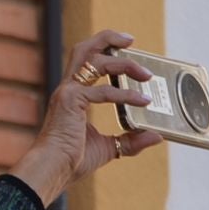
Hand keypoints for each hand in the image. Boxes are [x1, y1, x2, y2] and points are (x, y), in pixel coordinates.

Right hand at [7, 29, 163, 205]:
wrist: (52, 170)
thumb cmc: (72, 161)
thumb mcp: (108, 148)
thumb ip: (130, 140)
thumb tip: (156, 136)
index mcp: (73, 95)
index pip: (86, 61)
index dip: (106, 50)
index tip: (127, 48)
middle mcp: (68, 88)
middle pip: (85, 49)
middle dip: (108, 38)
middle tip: (132, 40)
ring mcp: (68, 92)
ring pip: (94, 60)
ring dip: (123, 62)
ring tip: (145, 73)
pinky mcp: (71, 101)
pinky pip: (104, 93)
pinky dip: (126, 95)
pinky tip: (143, 101)